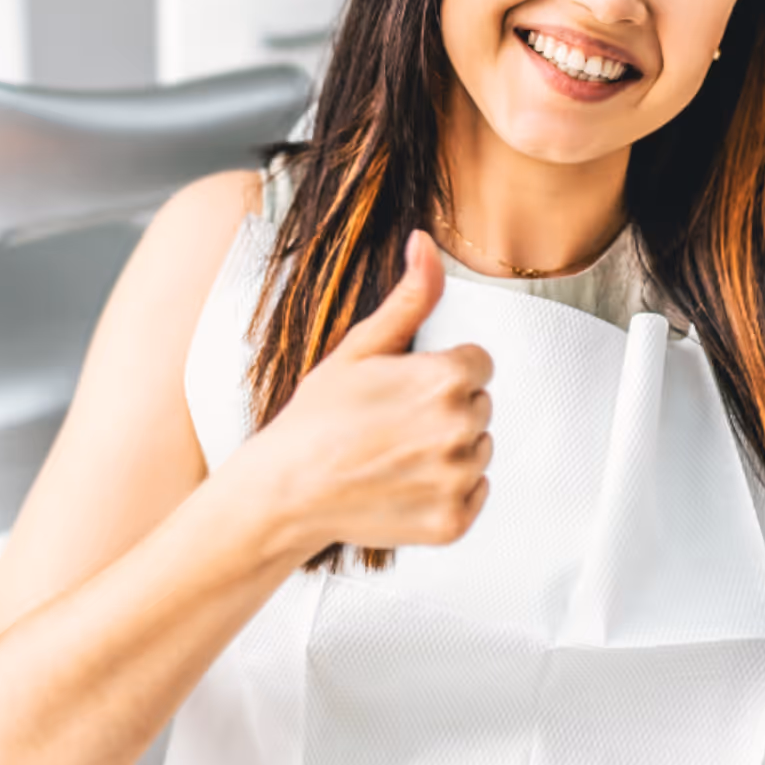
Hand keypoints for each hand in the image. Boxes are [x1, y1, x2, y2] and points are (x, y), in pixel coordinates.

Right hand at [260, 229, 493, 555]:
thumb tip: (426, 242)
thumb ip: (411, 297)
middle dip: (446, 409)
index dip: (439, 372)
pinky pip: (477, 494)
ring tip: (395, 454)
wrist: (285, 492)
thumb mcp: (361, 347)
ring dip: (449, 451)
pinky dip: (449, 492)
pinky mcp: (454, 522)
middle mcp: (461, 428)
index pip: (478, 363)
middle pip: (480, 404)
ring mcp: (458, 479)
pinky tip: (406, 484)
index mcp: (446, 378)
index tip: (404, 389)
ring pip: (479, 449)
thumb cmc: (317, 418)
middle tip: (393, 422)